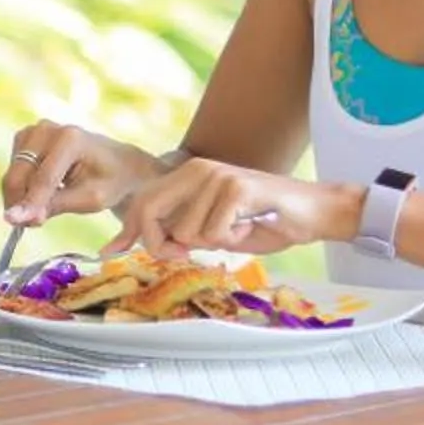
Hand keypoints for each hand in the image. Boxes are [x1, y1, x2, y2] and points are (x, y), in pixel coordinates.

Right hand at [1, 120, 164, 225]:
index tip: (21, 226)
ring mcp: (35, 130)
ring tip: (42, 210)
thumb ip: (51, 207)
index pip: (44, 178)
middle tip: (32, 224)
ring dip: (21, 196)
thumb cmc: (108, 183)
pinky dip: (22, 186)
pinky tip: (40, 193)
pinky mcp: (26, 137)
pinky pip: (14, 168)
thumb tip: (13, 218)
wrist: (118, 164)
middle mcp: (49, 128)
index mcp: (71, 139)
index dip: (30, 204)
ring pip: (13, 172)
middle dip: (21, 202)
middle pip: (20, 173)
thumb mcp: (88, 200)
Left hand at [108, 158, 363, 258]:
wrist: (313, 211)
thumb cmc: (263, 221)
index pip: (144, 202)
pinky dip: (233, 241)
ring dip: (212, 243)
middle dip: (160, 243)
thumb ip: (179, 232)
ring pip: (187, 232)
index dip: (127, 230)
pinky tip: (250, 227)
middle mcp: (197, 170)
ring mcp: (217, 177)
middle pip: (150, 212)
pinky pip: (215, 234)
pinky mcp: (237, 190)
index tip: (110, 251)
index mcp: (188, 175)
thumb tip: (137, 246)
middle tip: (185, 255)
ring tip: (237, 229)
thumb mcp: (213, 229)